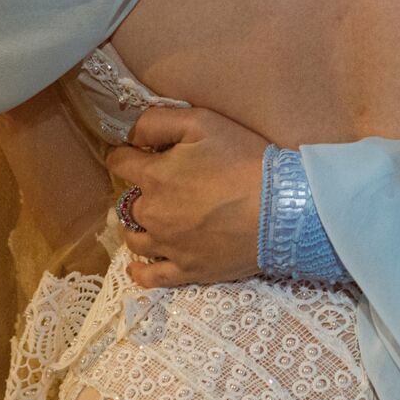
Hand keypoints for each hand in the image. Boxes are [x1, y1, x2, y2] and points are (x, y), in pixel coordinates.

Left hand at [108, 105, 269, 289]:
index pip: (119, 163)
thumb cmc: (243, 159)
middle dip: (137, 191)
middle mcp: (153, 214)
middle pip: (126, 203)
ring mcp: (168, 246)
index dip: (125, 154)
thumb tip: (131, 135)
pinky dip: (139, 271)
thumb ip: (157, 122)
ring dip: (138, 226)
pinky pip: (151, 277)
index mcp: (154, 176)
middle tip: (161, 185)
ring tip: (152, 220)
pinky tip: (138, 266)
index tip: (136, 153)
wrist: (280, 208)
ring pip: (135, 238)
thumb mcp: (201, 122)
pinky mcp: (188, 270)